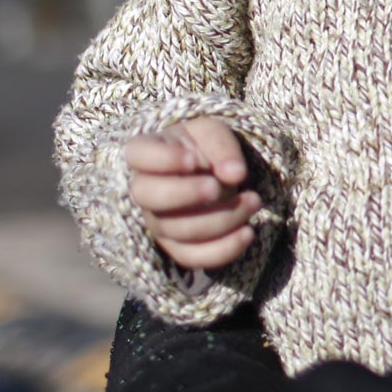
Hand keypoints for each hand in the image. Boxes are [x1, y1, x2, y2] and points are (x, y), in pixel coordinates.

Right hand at [125, 117, 260, 269]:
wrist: (214, 173)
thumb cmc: (206, 148)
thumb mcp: (214, 134)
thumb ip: (222, 147)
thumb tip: (235, 174)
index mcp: (147, 153)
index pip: (139, 155)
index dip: (162, 160)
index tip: (193, 159)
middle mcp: (145, 190)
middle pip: (150, 198)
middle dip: (186, 194)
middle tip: (218, 187)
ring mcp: (157, 221)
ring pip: (176, 230)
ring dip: (219, 219)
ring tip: (252, 201)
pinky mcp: (176, 246)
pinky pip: (192, 256)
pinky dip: (222, 249)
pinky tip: (247, 233)